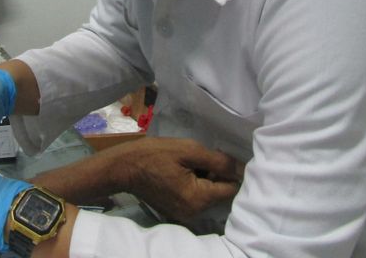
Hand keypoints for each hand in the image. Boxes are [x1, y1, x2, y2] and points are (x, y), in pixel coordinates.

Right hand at [113, 137, 242, 221]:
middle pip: (220, 193)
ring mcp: (184, 214)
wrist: (123, 167)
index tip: (219, 158)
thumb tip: (241, 168)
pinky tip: (181, 172)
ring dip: (204, 179)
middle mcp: (194, 212)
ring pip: (208, 195)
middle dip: (215, 175)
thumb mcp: (190, 150)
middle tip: (198, 158)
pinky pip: (196, 198)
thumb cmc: (155, 154)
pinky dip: (194, 185)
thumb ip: (219, 161)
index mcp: (198, 199)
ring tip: (188, 164)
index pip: (231, 188)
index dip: (230, 171)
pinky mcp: (176, 211)